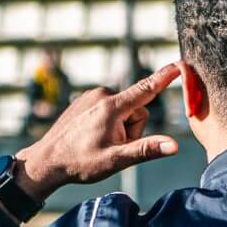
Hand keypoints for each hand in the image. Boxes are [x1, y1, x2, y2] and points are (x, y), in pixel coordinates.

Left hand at [10, 64, 180, 202]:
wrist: (46, 161)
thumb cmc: (80, 163)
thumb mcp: (116, 160)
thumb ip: (146, 150)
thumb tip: (174, 146)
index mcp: (112, 107)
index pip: (145, 89)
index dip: (164, 77)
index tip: (179, 64)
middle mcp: (102, 95)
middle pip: (137, 110)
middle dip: (132, 129)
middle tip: (113, 147)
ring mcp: (92, 96)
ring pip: (124, 111)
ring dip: (120, 128)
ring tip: (99, 143)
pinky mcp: (85, 100)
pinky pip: (109, 109)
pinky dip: (107, 123)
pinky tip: (91, 136)